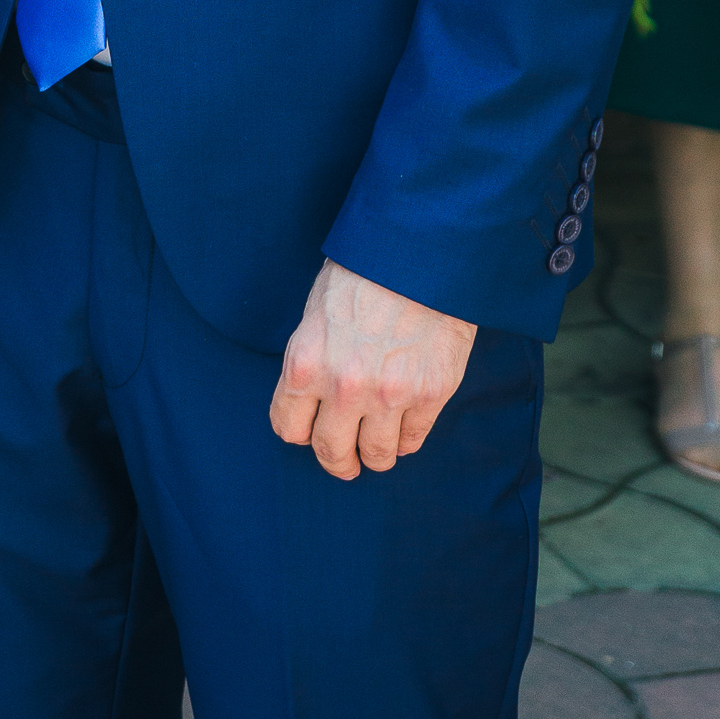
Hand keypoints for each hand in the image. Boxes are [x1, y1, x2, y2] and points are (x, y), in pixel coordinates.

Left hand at [269, 259, 475, 479]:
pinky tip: (404, 428)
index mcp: (306, 364)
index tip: (309, 433)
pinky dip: (407, 440)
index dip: (299, 432)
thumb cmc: (363, 274)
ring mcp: (390, 394)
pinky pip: (413, 440)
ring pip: (377, 454)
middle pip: (331, 451)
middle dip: (337, 461)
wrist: (420, 255)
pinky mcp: (430, 394)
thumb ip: (312, 359)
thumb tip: (310, 397)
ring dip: (375, 456)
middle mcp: (344, 387)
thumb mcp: (316, 313)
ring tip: (377, 450)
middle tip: (344, 463)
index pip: (289, 426)